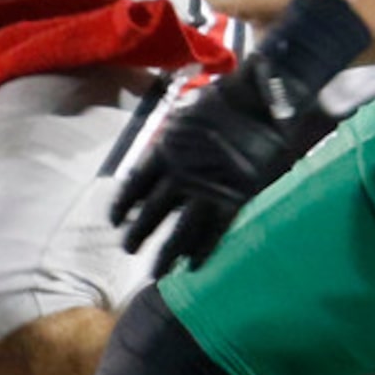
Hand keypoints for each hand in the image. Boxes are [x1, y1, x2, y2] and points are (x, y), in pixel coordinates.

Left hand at [112, 57, 333, 274]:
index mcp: (163, 151)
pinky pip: (214, 233)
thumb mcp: (185, 116)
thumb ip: (173, 142)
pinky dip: (202, 251)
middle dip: (138, 235)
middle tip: (129, 249)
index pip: (133, 185)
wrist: (258, 101)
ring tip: (156, 272)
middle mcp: (178, 174)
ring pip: (178, 232)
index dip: (122, 205)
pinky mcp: (233, 199)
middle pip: (151, 214)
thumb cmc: (223, 101)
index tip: (115, 221)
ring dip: (166, 254)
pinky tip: (193, 266)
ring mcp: (205, 190)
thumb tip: (161, 157)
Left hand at [197, 0, 333, 26]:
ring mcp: (319, 27)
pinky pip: (297, 30)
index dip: (216, 1)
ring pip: (278, 33)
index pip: (244, 9)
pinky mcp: (330, 26)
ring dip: (261, 20)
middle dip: (239, 14)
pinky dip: (281, 20)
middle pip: (258, 28)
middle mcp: (305, 21)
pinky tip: (283, 2)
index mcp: (295, 1)